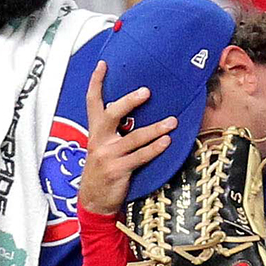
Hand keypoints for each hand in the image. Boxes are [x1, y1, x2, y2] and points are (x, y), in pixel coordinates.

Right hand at [79, 61, 177, 215]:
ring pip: (133, 137)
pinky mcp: (118, 170)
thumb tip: (133, 111)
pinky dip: (155, 149)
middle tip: (146, 92)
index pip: (92, 102)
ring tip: (172, 121)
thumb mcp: (101, 147)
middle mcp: (99, 141)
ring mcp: (108, 156)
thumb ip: (113, 131)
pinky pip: (140, 157)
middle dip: (129, 101)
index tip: (103, 64)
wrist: (94, 201)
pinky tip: (167, 142)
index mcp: (95, 132)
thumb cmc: (103, 171)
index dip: (96, 82)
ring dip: (155, 128)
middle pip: (112, 114)